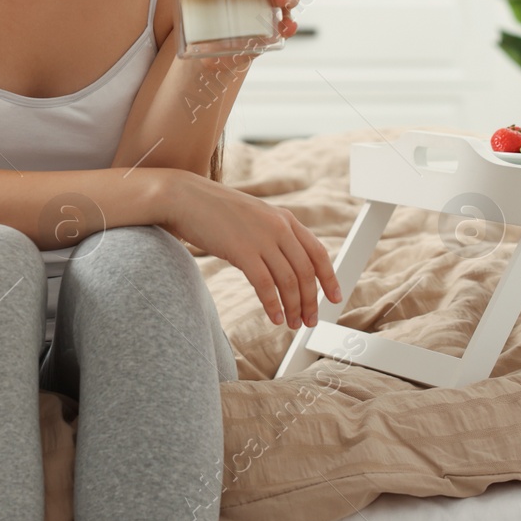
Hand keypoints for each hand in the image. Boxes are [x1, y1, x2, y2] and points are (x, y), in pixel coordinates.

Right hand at [157, 169, 340, 329]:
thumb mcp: (254, 217)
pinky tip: (275, 318)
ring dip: (294, 307)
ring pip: (289, 281)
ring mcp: (262, 238)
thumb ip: (273, 235)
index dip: (330, 278)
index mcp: (285, 219)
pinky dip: (273, 305)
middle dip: (311, 300)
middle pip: (306, 271)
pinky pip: (266, 285)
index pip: (318, 252)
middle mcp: (279, 227)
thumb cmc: (214, 210)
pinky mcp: (242, 251)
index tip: (335, 298)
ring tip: (293, 323)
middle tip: (310, 320)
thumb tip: (287, 266)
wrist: (184, 197)